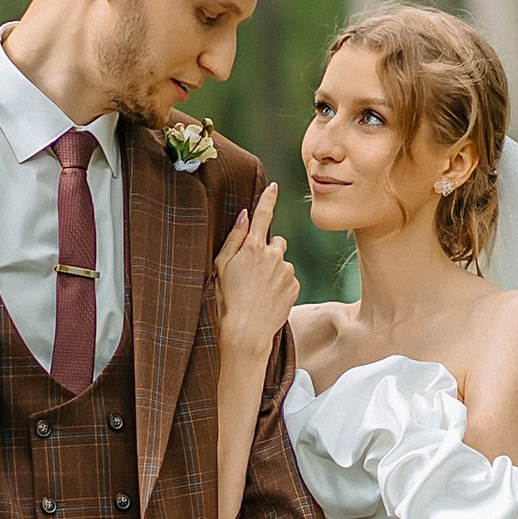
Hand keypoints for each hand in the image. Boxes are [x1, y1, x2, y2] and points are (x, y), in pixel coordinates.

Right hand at [214, 182, 298, 362]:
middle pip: (276, 241)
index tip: (274, 187)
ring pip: (282, 262)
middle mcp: (274, 255)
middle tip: (252, 271)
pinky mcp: (295, 285)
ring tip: (259, 290)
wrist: (247, 331)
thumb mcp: (221, 266)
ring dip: (274, 270)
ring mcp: (287, 271)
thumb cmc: (227, 299)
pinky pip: (289, 278)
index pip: (263, 215)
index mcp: (253, 247)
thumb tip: (244, 216)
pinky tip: (268, 298)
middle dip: (268, 250)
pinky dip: (281, 284)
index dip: (268, 199)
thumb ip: (234, 239)